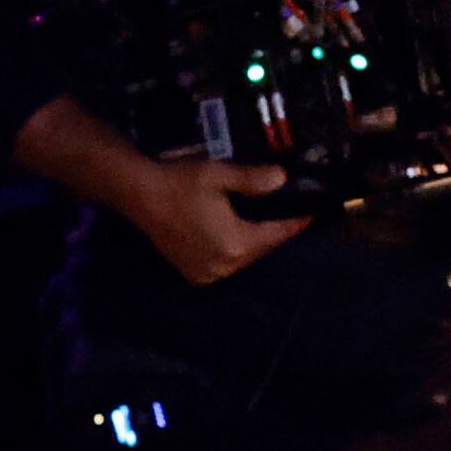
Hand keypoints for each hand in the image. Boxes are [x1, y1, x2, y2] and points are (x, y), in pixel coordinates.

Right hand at [132, 156, 309, 286]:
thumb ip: (254, 180)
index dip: (295, 224)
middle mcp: (225, 266)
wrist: (139, 195)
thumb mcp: (220, 175)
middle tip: (285, 213)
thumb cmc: (181, 183)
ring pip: (242, 258)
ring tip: (261, 223)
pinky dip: (231, 251)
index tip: (311, 213)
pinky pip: (224, 264)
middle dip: (272, 233)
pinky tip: (233, 234)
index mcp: (236, 244)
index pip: (276, 235)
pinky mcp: (194, 274)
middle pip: (260, 249)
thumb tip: (283, 179)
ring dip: (251, 243)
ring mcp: (208, 274)